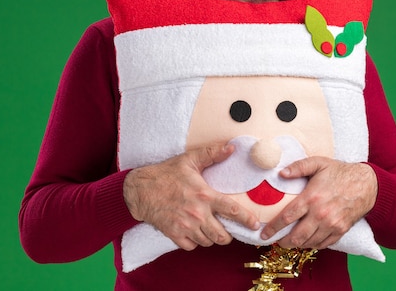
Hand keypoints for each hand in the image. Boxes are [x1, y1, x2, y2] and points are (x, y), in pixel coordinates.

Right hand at [123, 144, 260, 250]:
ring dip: (210, 238)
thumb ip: (211, 154)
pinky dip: (194, 242)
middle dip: (227, 236)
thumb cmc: (166, 173)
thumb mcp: (189, 160)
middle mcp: (197, 214)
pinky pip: (191, 246)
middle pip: (222, 236)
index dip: (246, 219)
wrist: (140, 190)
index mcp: (204, 195)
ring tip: (208, 228)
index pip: (231, 210)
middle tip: (226, 230)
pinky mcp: (174, 234)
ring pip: (207, 242)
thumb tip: (231, 148)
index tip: (255, 225)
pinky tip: (192, 232)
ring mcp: (185, 226)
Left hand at [261, 157, 377, 248]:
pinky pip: (322, 244)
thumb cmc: (340, 172)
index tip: (264, 233)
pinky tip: (305, 240)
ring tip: (288, 241)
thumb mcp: (319, 163)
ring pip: (308, 243)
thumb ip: (299, 167)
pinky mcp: (340, 231)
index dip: (273, 228)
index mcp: (312, 197)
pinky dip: (312, 245)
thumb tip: (281, 173)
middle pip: (296, 236)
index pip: (287, 217)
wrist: (367, 184)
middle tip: (275, 240)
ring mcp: (332, 225)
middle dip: (283, 241)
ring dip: (296, 244)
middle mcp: (321, 214)